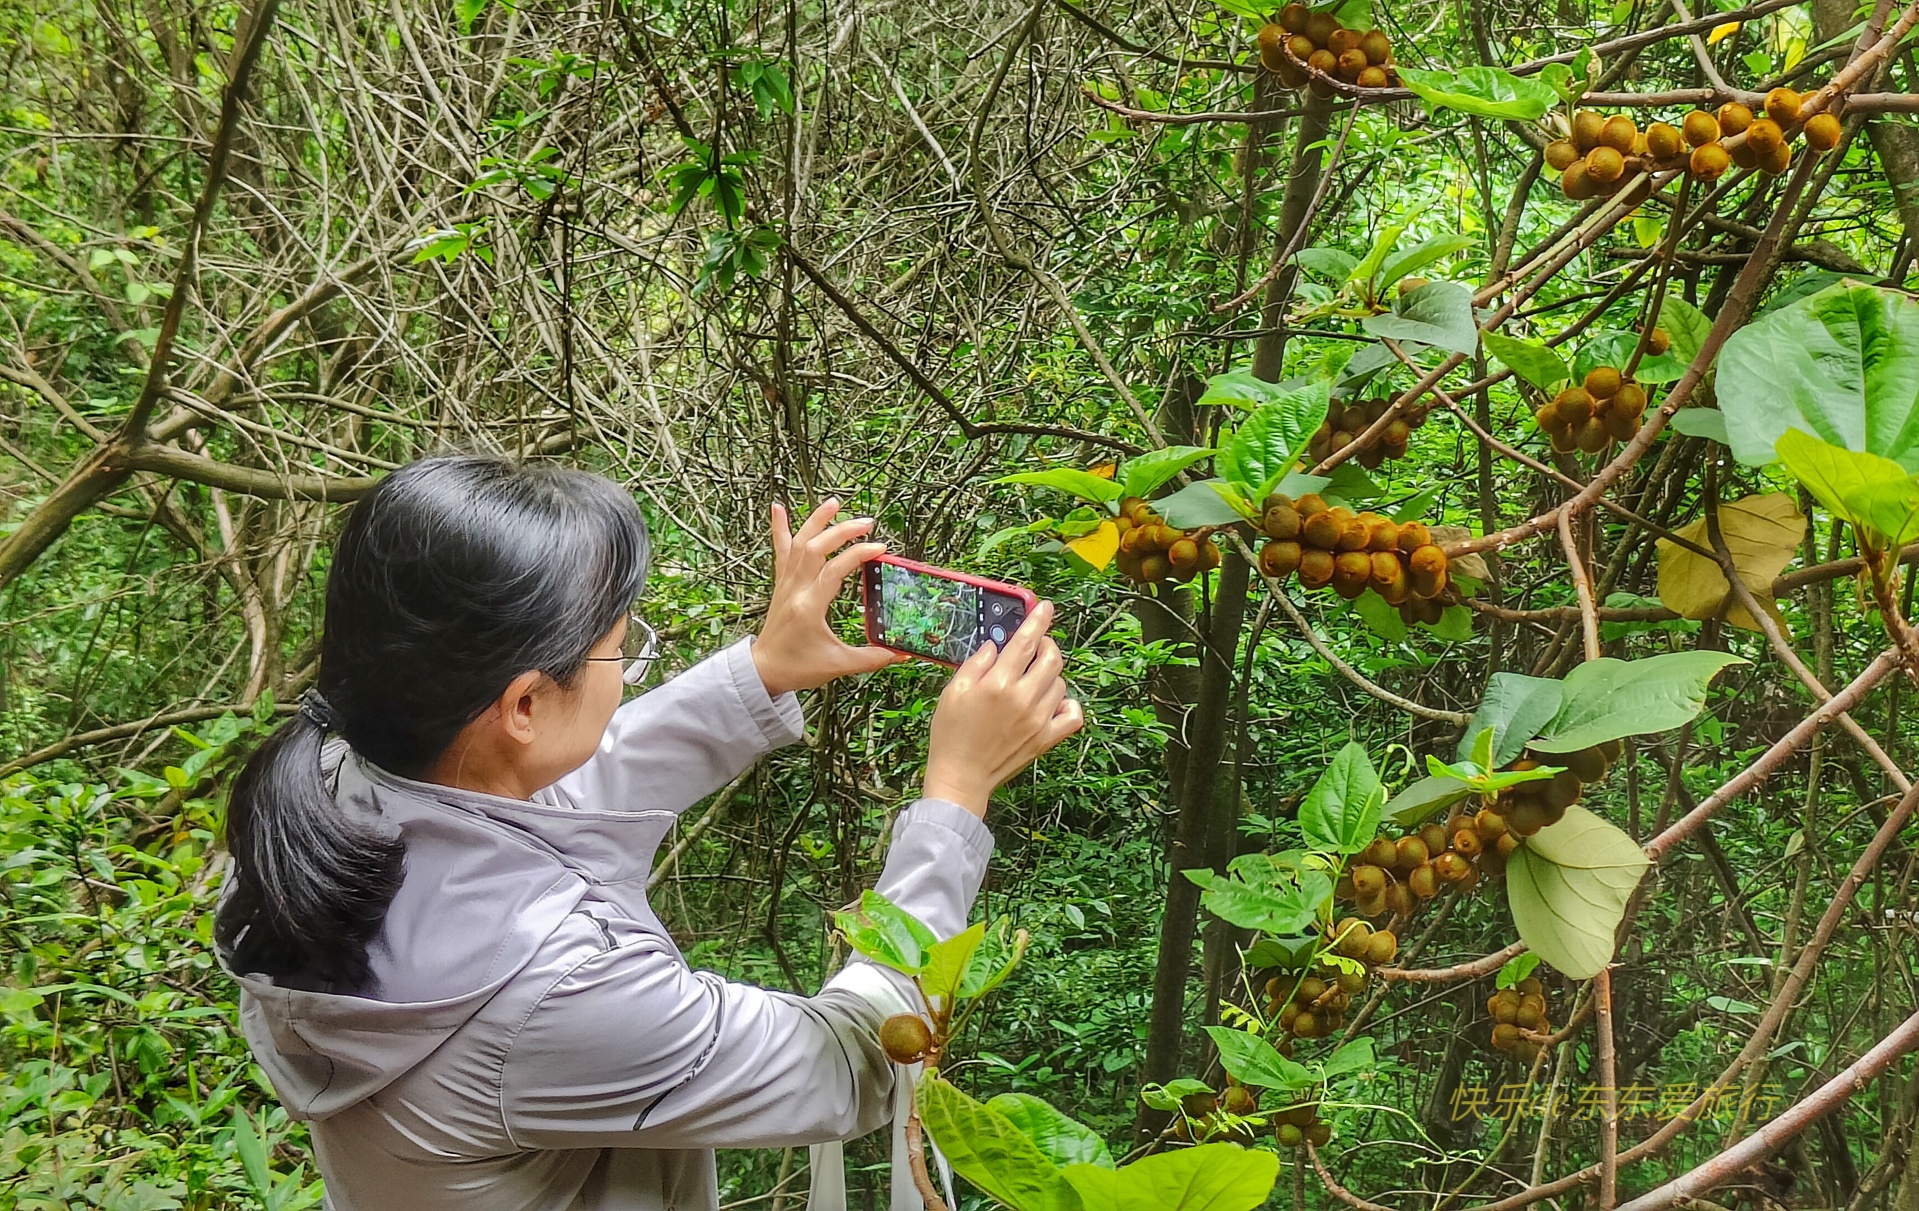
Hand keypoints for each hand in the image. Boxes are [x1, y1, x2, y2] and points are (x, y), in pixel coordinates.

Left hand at [751, 498, 907, 697]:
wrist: (764, 671)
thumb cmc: (799, 668)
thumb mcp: (838, 665)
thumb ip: (872, 657)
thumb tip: (903, 653)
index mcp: (809, 607)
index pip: (834, 571)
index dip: (858, 555)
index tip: (880, 548)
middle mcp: (795, 590)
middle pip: (815, 549)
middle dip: (842, 531)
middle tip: (867, 523)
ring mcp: (786, 584)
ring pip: (798, 544)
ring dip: (816, 521)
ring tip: (835, 502)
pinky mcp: (782, 584)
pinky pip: (781, 551)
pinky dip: (780, 528)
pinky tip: (778, 507)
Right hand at [922, 602, 1082, 817]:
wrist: (961, 777)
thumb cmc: (952, 734)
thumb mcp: (953, 691)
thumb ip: (977, 663)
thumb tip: (996, 645)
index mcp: (998, 684)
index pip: (1027, 642)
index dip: (1038, 620)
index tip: (1046, 608)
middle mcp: (1023, 699)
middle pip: (1052, 659)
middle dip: (1046, 645)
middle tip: (1035, 648)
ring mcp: (1038, 720)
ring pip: (1061, 683)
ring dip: (1050, 675)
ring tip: (1031, 681)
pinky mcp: (1046, 739)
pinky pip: (1073, 714)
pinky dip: (1067, 704)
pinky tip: (1052, 703)